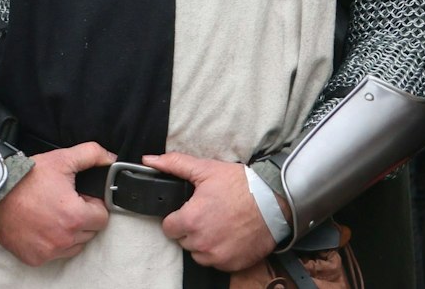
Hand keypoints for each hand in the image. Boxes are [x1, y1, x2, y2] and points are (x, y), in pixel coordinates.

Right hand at [0, 142, 114, 265]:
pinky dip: (53, 243)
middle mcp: (64, 238)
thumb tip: (111, 159)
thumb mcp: (61, 159)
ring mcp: (50, 251)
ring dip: (70, 232)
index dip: (93, 205)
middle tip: (64, 203)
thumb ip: (91, 155)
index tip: (79, 198)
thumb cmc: (26, 178)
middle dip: (82, 218)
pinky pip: (55, 254)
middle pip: (89, 232)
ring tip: (53, 214)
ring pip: (75, 245)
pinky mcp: (36, 258)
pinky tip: (42, 226)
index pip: (102, 217)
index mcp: (75, 216)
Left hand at [146, 153, 274, 270]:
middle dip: (191, 228)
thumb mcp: (206, 170)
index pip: (168, 227)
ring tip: (219, 224)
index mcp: (191, 220)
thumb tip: (149, 160)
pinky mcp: (232, 264)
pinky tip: (230, 235)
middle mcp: (202, 242)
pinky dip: (220, 251)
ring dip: (204, 242)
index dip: (177, 217)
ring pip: (198, 253)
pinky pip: (216, 262)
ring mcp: (217, 256)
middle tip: (208, 214)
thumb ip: (174, 165)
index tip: (189, 211)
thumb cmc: (241, 186)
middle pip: (183, 240)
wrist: (275, 202)